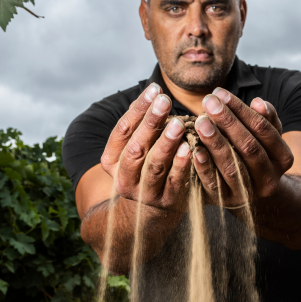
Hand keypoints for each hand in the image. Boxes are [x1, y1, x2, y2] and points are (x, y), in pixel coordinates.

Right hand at [99, 83, 192, 211]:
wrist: (151, 211)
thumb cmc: (146, 166)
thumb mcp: (136, 148)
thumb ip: (141, 125)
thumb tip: (154, 93)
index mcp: (111, 161)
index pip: (122, 131)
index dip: (138, 109)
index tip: (155, 90)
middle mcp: (124, 178)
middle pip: (136, 148)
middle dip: (150, 123)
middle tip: (165, 101)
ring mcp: (144, 193)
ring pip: (154, 166)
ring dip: (166, 143)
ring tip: (179, 123)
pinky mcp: (166, 202)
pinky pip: (174, 182)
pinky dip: (181, 164)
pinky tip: (189, 148)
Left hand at [192, 88, 293, 206]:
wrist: (262, 200)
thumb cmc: (261, 157)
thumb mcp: (270, 139)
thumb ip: (266, 119)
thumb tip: (258, 102)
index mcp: (283, 158)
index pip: (263, 129)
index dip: (242, 110)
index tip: (220, 93)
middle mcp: (269, 178)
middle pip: (249, 147)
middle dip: (228, 123)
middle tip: (208, 102)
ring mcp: (249, 193)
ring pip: (233, 167)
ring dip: (216, 143)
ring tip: (200, 122)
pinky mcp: (228, 202)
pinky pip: (215, 186)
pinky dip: (205, 168)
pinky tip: (195, 150)